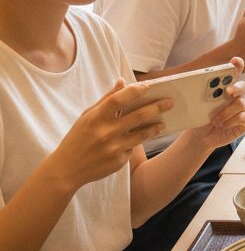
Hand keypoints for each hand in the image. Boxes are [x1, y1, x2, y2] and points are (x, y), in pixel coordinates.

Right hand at [53, 79, 171, 190]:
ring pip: (142, 134)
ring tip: (163, 123)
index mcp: (96, 118)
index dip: (134, 91)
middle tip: (171, 102)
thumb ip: (107, 99)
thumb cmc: (78, 138)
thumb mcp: (87, 116)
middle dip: (157, 107)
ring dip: (156, 127)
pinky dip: (138, 142)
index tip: (147, 86)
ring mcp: (113, 148)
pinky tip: (143, 138)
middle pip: (138, 116)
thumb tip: (122, 81)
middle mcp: (106, 132)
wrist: (67, 170)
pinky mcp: (119, 161)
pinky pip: (133, 148)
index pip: (118, 99)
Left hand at [188, 57, 244, 149]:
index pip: (235, 72)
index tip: (235, 61)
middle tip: (228, 91)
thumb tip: (184, 86)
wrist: (201, 136)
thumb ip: (197, 93)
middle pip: (243, 86)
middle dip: (236, 87)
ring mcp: (242, 108)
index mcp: (225, 87)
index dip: (237, 65)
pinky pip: (244, 117)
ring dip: (226, 112)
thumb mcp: (195, 104)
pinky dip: (231, 121)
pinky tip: (223, 125)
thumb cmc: (199, 117)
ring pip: (241, 103)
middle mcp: (236, 96)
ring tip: (215, 120)